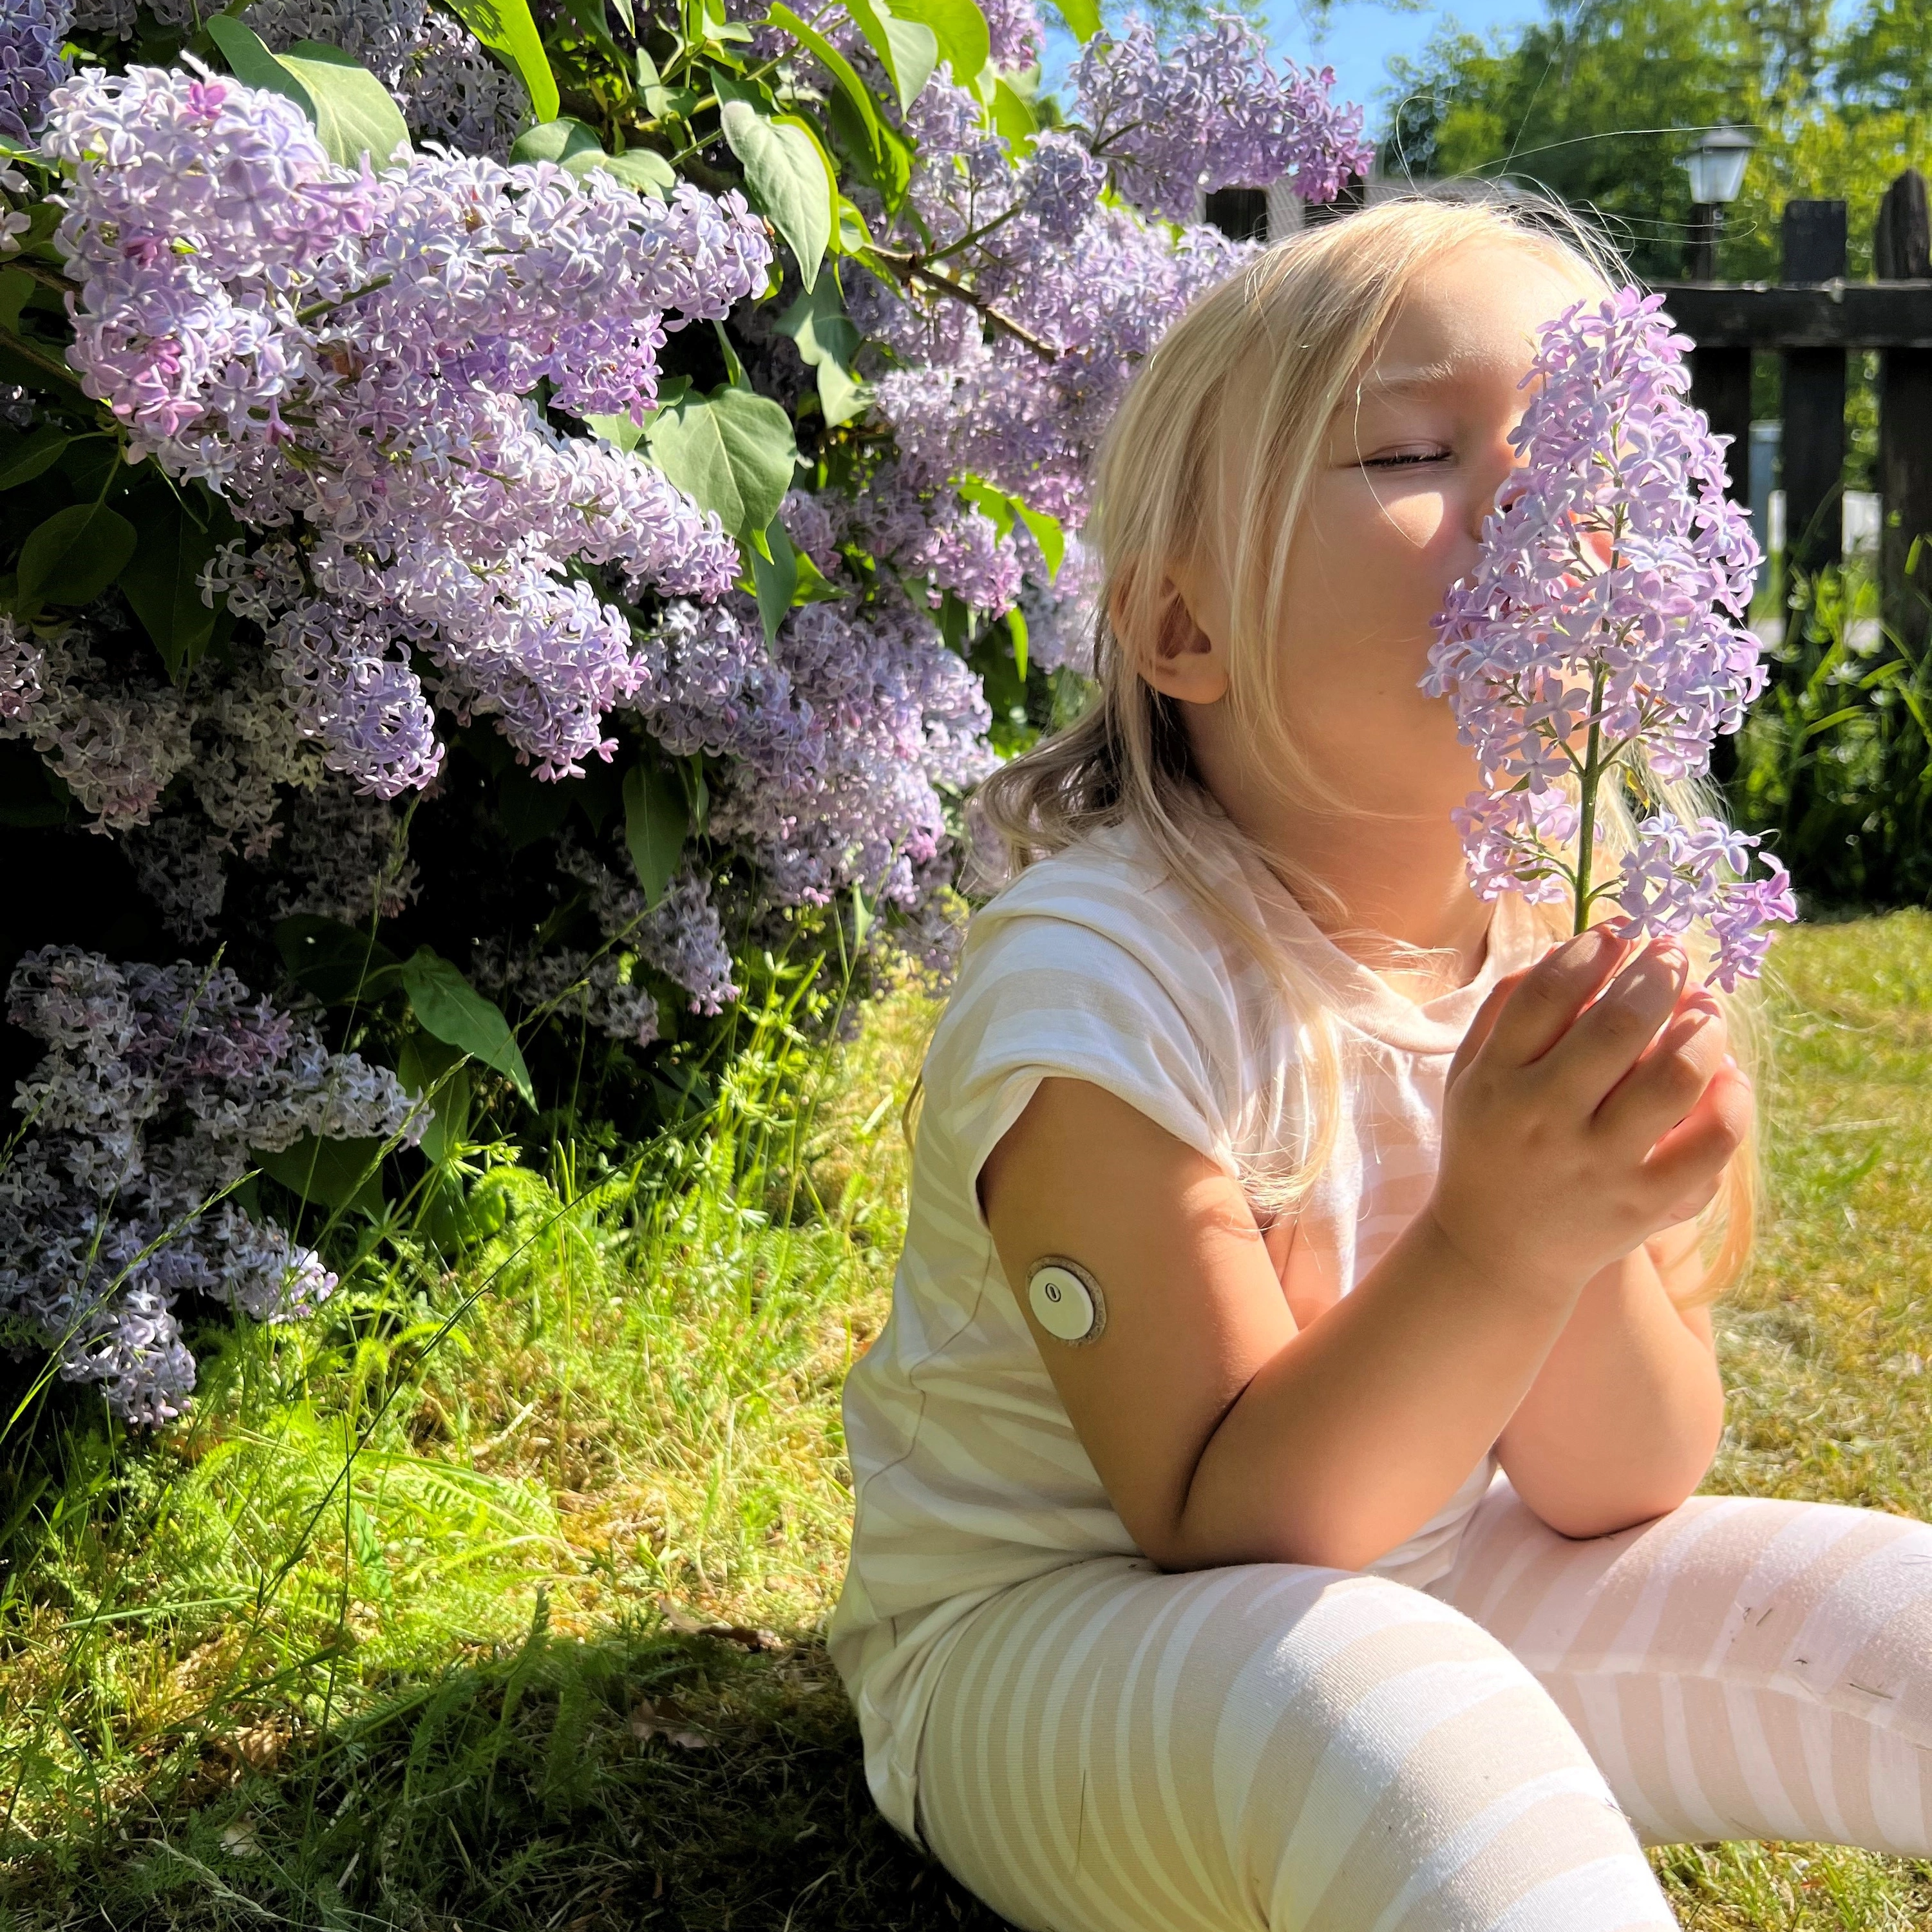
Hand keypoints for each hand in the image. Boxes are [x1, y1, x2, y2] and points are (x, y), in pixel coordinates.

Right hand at [1427, 926, 1752, 1297]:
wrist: (1496, 1253)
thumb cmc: (1489, 1145)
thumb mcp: (1470, 1075)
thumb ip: (1506, 1008)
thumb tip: (1576, 946)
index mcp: (1497, 1081)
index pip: (1548, 992)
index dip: (1593, 950)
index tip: (1618, 935)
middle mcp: (1545, 1119)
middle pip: (1619, 1023)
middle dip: (1659, 973)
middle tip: (1673, 956)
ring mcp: (1599, 1164)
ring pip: (1676, 1076)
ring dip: (1703, 1026)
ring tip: (1706, 1007)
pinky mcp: (1645, 1202)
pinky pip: (1712, 1141)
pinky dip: (1731, 1098)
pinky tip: (1725, 1075)